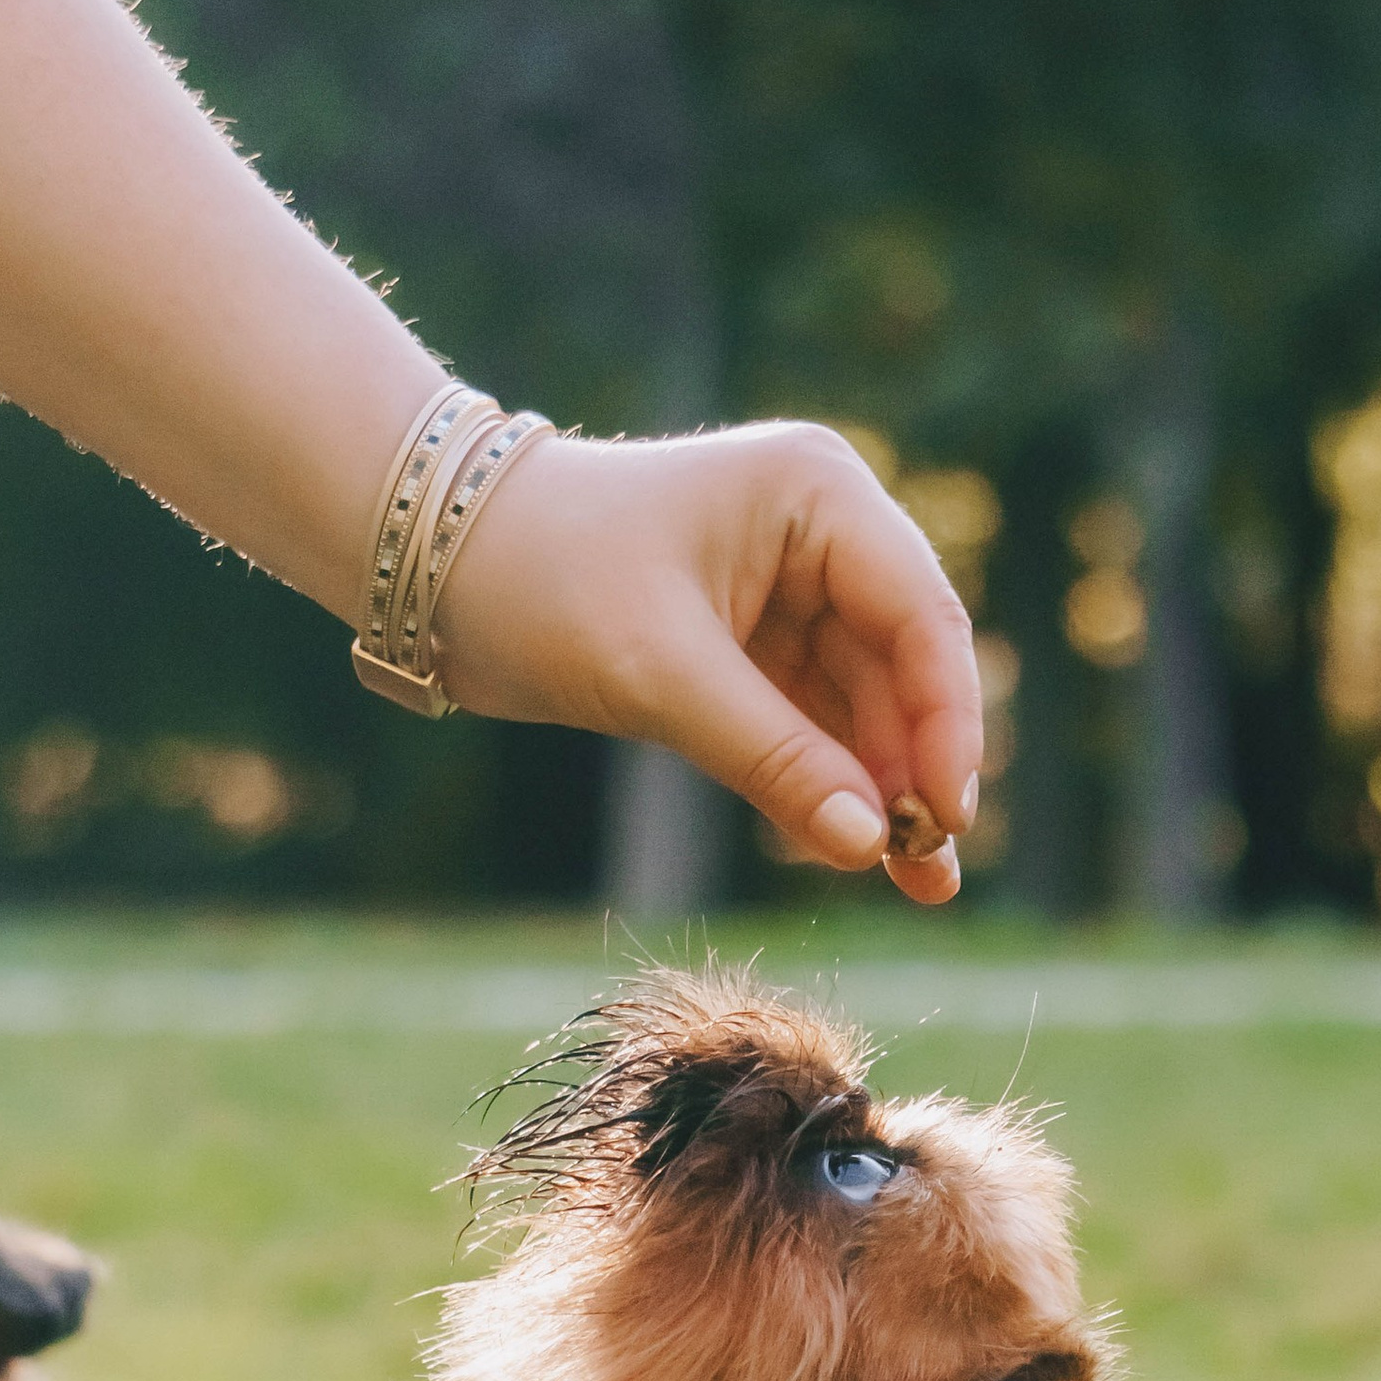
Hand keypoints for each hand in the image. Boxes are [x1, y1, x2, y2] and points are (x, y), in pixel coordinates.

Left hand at [431, 422, 982, 904]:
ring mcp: (790, 590)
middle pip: (904, 665)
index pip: (920, 613)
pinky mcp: (752, 645)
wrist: (436, 564)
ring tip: (918, 887)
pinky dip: (832, 785)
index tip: (944, 816)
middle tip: (934, 873)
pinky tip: (858, 853)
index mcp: (817, 493)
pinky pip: (813, 723)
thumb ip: (773, 759)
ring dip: (884, 791)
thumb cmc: (542, 579)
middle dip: (918, 769)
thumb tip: (870, 845)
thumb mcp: (662, 674)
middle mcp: (820, 532)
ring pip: (865, 705)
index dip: (945, 721)